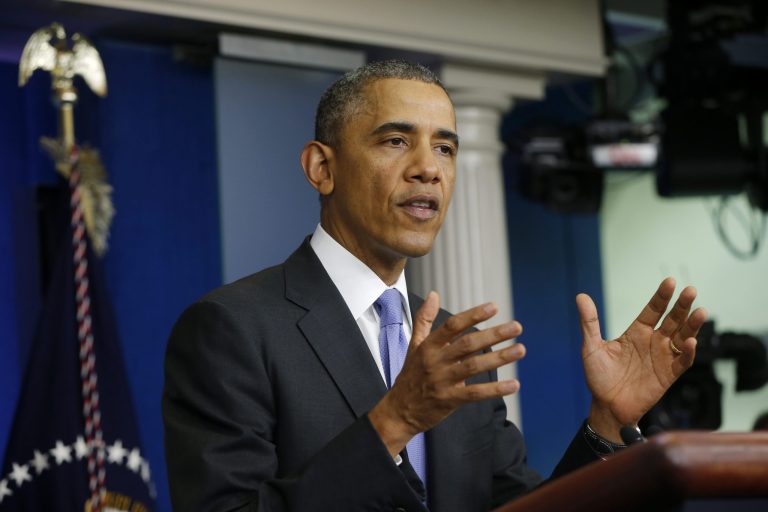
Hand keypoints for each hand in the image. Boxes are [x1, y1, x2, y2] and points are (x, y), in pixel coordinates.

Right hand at [368, 291, 523, 456]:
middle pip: (468, 344)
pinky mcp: (450, 400)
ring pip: (474, 366)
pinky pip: (475, 393)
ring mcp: (443, 381)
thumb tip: (434, 294)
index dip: (473, 315)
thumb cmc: (411, 375)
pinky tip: (514, 384)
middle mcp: (436, 361)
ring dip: (499, 358)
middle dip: (494, 334)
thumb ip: (424, 320)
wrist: (400, 410)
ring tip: (520, 349)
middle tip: (517, 327)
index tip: (494, 307)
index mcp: (428, 346)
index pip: (452, 326)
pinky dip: (495, 390)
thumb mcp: (414, 345)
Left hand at [579, 277, 706, 441]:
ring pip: (682, 337)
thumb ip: (589, 322)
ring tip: (700, 311)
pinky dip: (688, 352)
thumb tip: (581, 296)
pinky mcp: (668, 375)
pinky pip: (682, 362)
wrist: (606, 406)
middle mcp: (652, 342)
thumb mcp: (592, 347)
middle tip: (691, 291)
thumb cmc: (599, 377)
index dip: (661, 297)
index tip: (670, 282)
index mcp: (636, 333)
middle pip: (672, 320)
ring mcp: (662, 358)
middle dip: (682, 306)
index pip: (652, 310)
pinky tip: (690, 342)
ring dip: (692, 325)